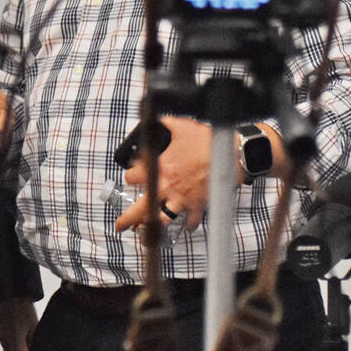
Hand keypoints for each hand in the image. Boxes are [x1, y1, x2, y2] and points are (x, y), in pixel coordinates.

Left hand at [113, 116, 210, 233]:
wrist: (230, 154)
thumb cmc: (207, 141)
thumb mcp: (183, 127)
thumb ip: (167, 124)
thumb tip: (159, 119)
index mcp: (160, 168)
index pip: (133, 177)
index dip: (132, 176)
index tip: (135, 176)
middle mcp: (167, 187)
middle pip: (141, 209)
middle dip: (127, 219)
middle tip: (120, 226)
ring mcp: (181, 199)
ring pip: (162, 221)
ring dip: (155, 226)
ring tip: (148, 232)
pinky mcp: (197, 206)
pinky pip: (190, 222)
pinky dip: (188, 225)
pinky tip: (185, 225)